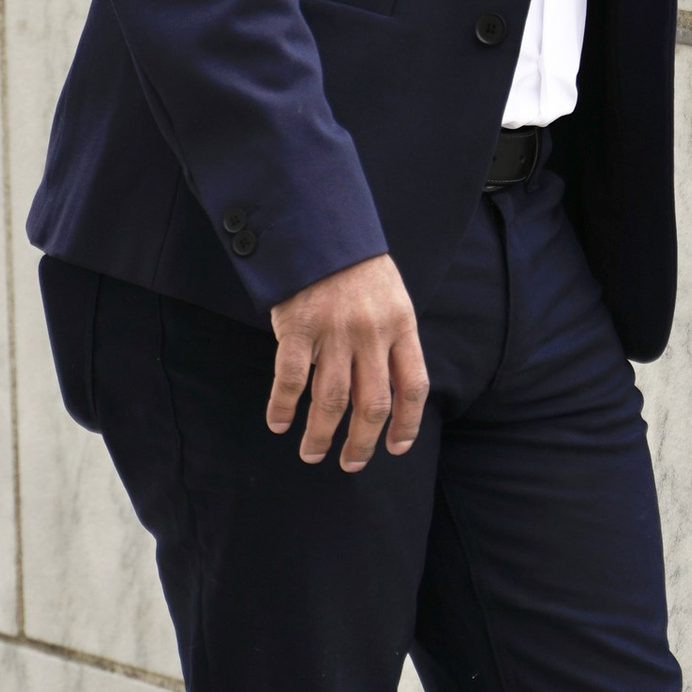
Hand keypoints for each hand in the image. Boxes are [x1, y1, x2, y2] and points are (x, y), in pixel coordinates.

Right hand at [267, 254, 429, 471]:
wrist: (320, 227)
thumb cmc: (357, 267)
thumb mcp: (392, 297)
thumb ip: (393, 339)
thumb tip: (393, 390)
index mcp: (401, 325)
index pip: (412, 386)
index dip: (407, 423)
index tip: (396, 447)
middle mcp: (372, 333)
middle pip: (373, 404)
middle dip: (362, 442)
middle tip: (351, 464)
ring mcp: (334, 331)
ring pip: (332, 400)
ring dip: (322, 435)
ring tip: (312, 453)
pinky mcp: (298, 327)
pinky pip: (291, 379)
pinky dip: (283, 406)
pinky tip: (279, 423)